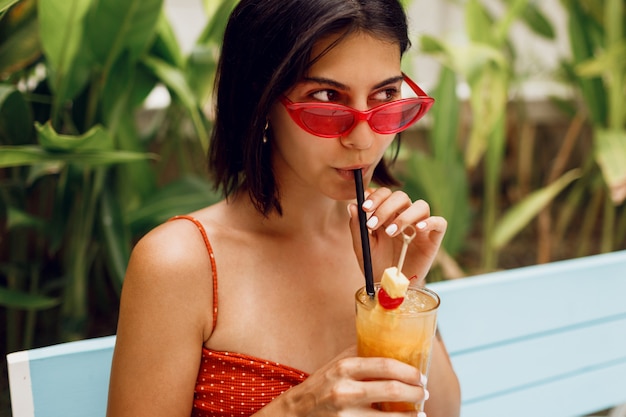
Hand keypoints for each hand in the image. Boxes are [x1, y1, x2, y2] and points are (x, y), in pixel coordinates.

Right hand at [267, 347, 426, 415]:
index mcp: (344, 367)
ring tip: (420, 411)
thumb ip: (360, 355)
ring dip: (412, 415)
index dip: (409, 372)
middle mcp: (345, 390)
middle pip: (392, 390)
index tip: (421, 376)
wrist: (294, 413)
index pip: (386, 365)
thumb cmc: (319, 387)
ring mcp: (347, 414)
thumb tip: (391, 345)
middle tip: (424, 393)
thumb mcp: (335, 365)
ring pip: (391, 416)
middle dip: (416, 392)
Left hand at [348, 188, 446, 281]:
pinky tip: (419, 228)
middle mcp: (404, 216)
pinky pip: (440, 222)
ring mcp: (420, 226)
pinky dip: (431, 222)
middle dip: (385, 207)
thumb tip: (351, 205)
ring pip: (421, 206)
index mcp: (387, 213)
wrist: (389, 286)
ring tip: (390, 232)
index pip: (384, 194)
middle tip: (372, 224)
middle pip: (401, 197)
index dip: (375, 197)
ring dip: (404, 216)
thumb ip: (357, 227)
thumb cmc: (376, 264)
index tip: (364, 208)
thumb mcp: (363, 247)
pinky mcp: (433, 238)